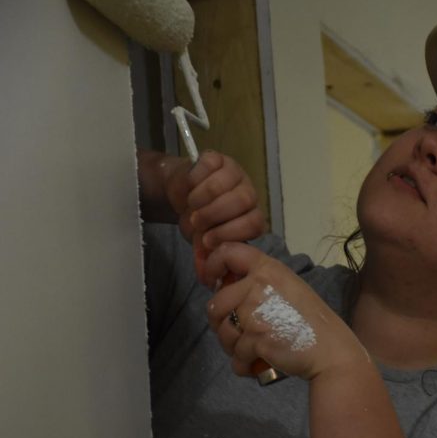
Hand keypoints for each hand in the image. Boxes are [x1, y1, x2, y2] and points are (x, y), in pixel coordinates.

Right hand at [137, 149, 265, 247]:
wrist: (180, 193)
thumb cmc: (196, 219)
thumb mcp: (200, 240)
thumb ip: (206, 256)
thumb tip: (208, 280)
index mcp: (250, 216)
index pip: (255, 224)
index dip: (231, 232)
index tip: (207, 240)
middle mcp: (248, 193)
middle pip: (244, 200)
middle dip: (215, 214)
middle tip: (196, 222)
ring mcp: (235, 173)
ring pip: (225, 183)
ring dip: (203, 198)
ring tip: (190, 206)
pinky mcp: (218, 158)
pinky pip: (210, 165)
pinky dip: (196, 178)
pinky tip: (189, 186)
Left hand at [204, 242, 369, 380]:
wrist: (331, 352)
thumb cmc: (312, 324)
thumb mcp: (289, 289)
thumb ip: (260, 284)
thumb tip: (224, 289)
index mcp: (269, 269)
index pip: (228, 251)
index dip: (213, 265)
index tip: (213, 281)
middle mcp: (259, 285)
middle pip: (216, 303)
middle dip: (222, 324)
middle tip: (241, 335)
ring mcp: (255, 311)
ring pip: (222, 331)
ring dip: (232, 347)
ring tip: (252, 351)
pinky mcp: (255, 338)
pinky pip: (235, 355)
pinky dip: (243, 366)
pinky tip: (259, 364)